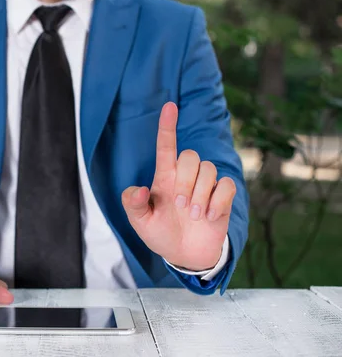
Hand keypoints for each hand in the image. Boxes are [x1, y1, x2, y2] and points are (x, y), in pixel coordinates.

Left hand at [121, 102, 235, 270]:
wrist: (186, 255)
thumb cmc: (161, 234)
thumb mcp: (140, 223)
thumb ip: (133, 205)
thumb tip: (141, 190)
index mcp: (164, 178)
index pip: (166, 146)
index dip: (167, 126)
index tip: (169, 106)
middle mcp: (185, 177)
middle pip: (190, 156)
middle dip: (185, 180)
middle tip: (181, 206)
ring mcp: (205, 186)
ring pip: (208, 169)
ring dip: (200, 194)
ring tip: (195, 215)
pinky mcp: (222, 197)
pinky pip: (226, 185)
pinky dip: (218, 202)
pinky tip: (210, 217)